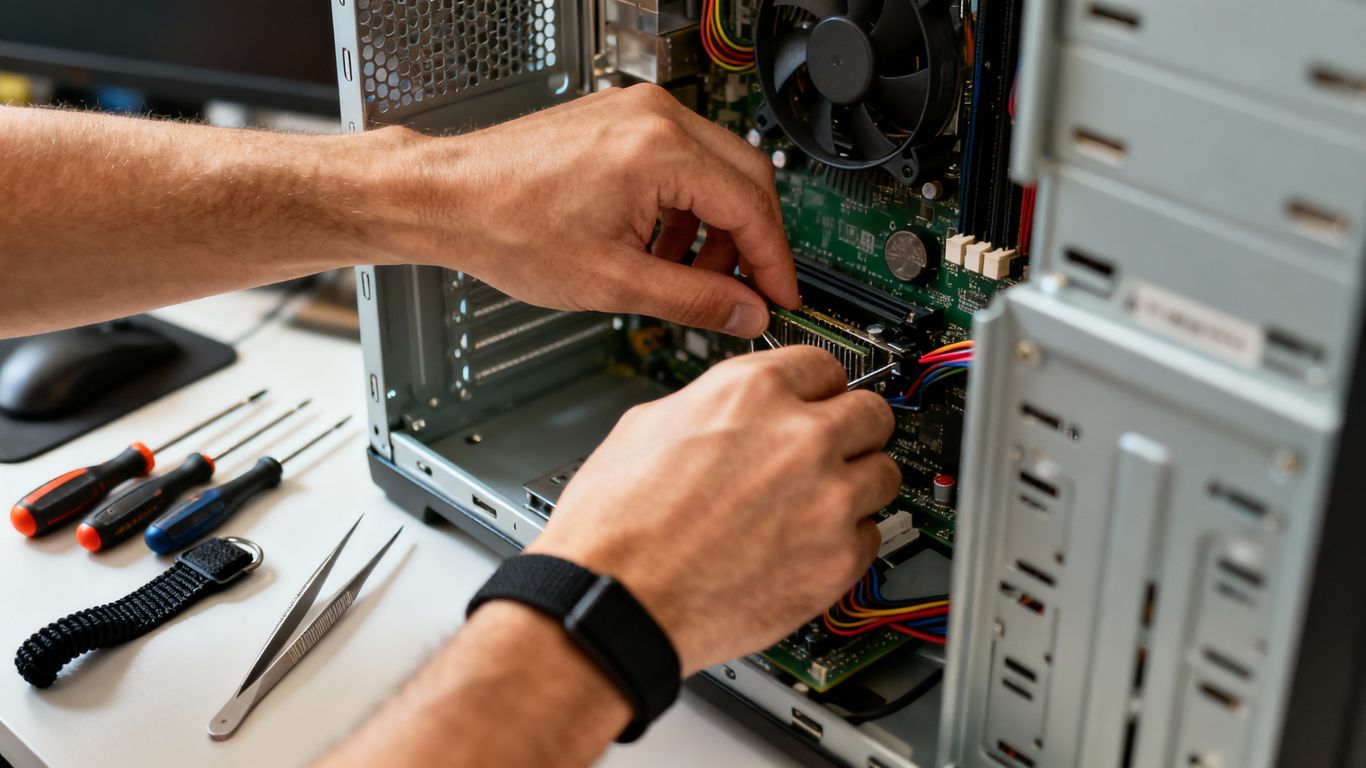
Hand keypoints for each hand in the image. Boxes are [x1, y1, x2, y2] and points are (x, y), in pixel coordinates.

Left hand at [369, 84, 797, 337]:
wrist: (447, 197)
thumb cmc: (506, 227)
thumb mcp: (612, 281)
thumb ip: (693, 299)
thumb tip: (745, 313)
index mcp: (660, 151)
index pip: (752, 207)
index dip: (773, 262)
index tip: (781, 297)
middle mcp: (655, 118)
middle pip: (746, 178)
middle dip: (751, 242)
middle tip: (748, 292)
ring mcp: (636, 112)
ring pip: (715, 169)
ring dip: (717, 226)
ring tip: (691, 276)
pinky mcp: (619, 120)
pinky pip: (680, 160)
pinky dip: (685, 205)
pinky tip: (662, 246)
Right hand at [526, 347, 900, 674]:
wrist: (614, 600)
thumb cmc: (615, 524)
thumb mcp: (649, 424)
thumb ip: (713, 407)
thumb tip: (733, 412)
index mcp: (751, 393)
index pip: (825, 365)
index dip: (818, 387)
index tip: (821, 400)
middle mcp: (800, 438)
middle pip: (873, 413)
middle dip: (853, 430)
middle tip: (833, 449)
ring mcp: (827, 500)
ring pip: (885, 474)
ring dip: (858, 485)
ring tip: (820, 504)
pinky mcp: (836, 561)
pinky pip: (869, 538)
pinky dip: (844, 542)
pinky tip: (806, 548)